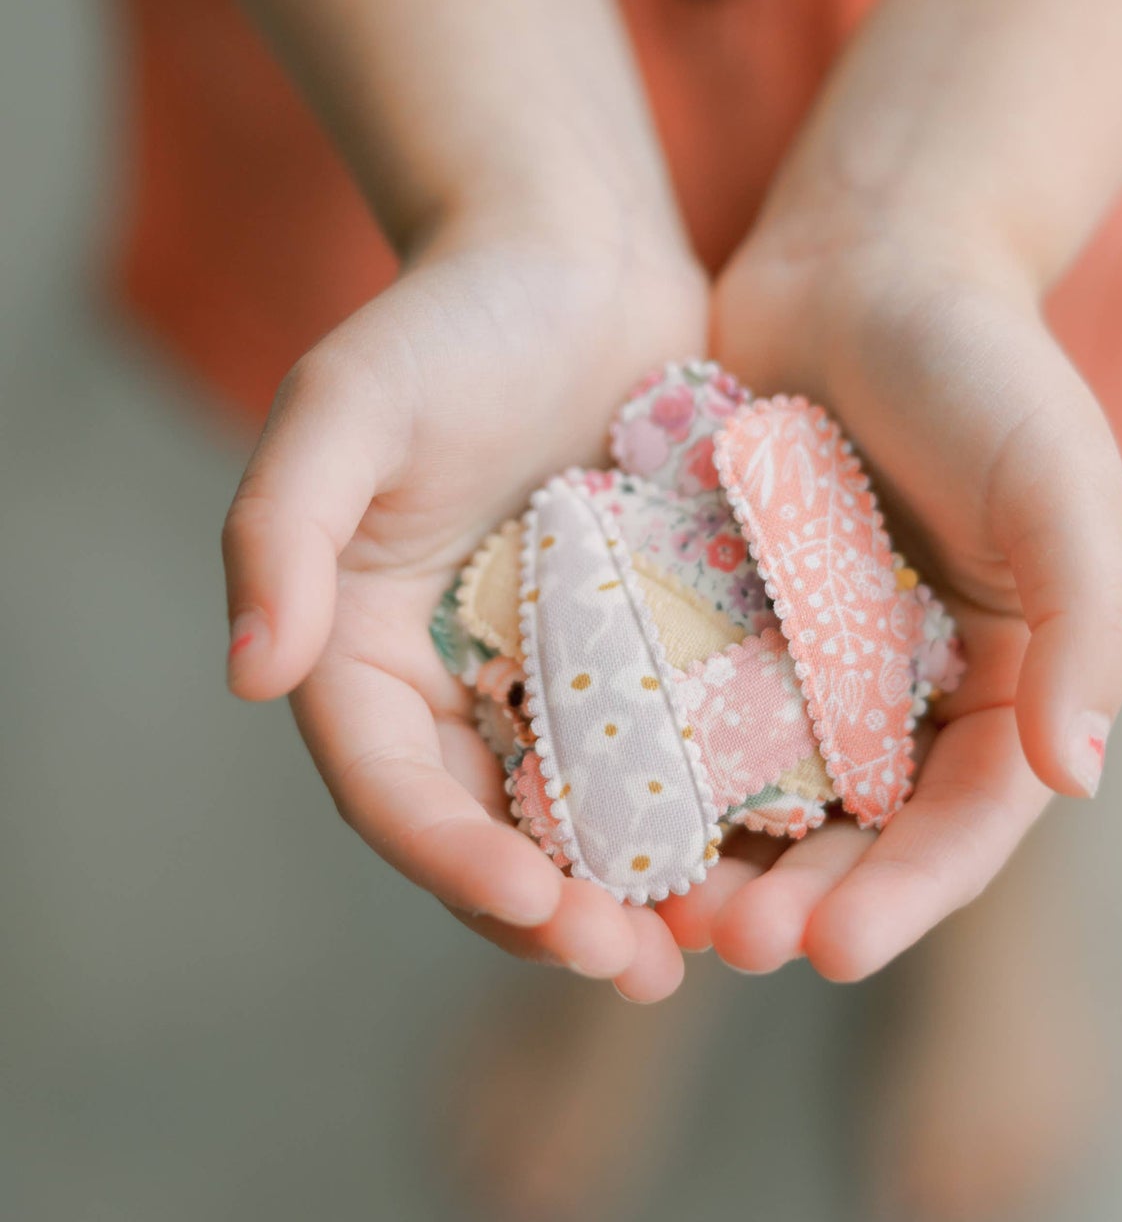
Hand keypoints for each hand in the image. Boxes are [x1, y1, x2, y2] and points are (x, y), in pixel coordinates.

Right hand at [223, 212, 706, 1000]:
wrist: (575, 256)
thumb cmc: (449, 318)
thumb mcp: (343, 405)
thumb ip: (280, 531)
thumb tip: (248, 674)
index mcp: (362, 651)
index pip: (390, 787)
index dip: (451, 858)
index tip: (533, 903)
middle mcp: (453, 682)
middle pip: (492, 829)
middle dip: (555, 910)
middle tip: (637, 966)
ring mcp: (555, 671)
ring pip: (589, 811)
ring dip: (640, 888)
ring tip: (712, 942)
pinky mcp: (647, 646)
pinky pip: (675, 745)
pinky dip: (709, 806)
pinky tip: (774, 847)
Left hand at [661, 222, 1121, 978]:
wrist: (863, 258)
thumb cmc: (983, 363)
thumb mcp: (1059, 481)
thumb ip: (1088, 625)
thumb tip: (1080, 775)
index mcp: (1008, 682)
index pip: (967, 821)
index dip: (908, 893)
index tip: (833, 951)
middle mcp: (910, 693)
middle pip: (857, 835)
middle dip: (797, 902)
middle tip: (721, 945)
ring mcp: (809, 663)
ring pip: (760, 797)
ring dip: (714, 860)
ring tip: (649, 908)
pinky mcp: (723, 619)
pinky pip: (686, 713)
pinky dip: (654, 767)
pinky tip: (594, 806)